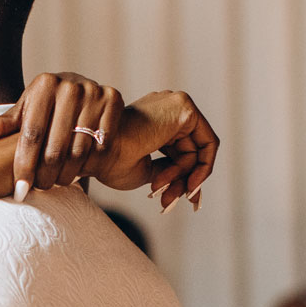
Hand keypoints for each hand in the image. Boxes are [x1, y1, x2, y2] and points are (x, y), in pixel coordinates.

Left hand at [0, 72, 125, 197]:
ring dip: (67, 175)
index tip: (20, 190)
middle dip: (45, 175)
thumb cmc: (47, 110)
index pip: (31, 135)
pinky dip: (91, 165)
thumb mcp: (24, 115)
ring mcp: (95, 91)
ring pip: (79, 150)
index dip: (24, 166)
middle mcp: (70, 84)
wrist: (87, 97)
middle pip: (55, 147)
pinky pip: (101, 146)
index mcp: (44, 84)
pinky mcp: (114, 100)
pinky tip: (81, 170)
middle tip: (41, 188)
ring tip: (58, 181)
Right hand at [90, 91, 218, 210]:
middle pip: (190, 150)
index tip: (174, 198)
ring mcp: (175, 104)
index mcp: (153, 119)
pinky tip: (186, 183)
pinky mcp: (184, 108)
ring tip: (163, 192)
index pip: (179, 149)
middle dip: (183, 181)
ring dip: (183, 178)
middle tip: (169, 202)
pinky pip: (208, 143)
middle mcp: (165, 107)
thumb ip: (169, 171)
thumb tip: (190, 184)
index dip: (182, 177)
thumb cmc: (111, 162)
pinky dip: (201, 167)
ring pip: (197, 150)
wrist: (98, 151)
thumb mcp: (146, 171)